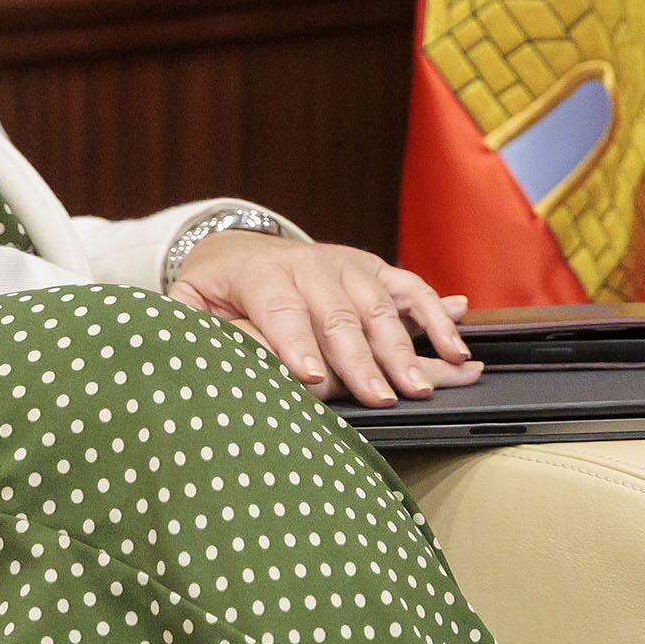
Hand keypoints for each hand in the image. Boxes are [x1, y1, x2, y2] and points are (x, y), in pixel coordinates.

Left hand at [167, 230, 481, 404]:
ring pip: (381, 307)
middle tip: (383, 398)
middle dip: (362, 360)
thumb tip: (192, 356)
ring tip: (421, 386)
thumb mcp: (187, 303)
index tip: (311, 378)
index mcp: (261, 274)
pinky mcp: (374, 269)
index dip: (296, 344)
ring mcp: (348, 264)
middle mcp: (310, 265)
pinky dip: (439, 318)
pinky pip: (413, 290)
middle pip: (339, 315)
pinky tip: (457, 349)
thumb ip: (190, 328)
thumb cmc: (214, 288)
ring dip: (404, 349)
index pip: (282, 310)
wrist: (239, 245)